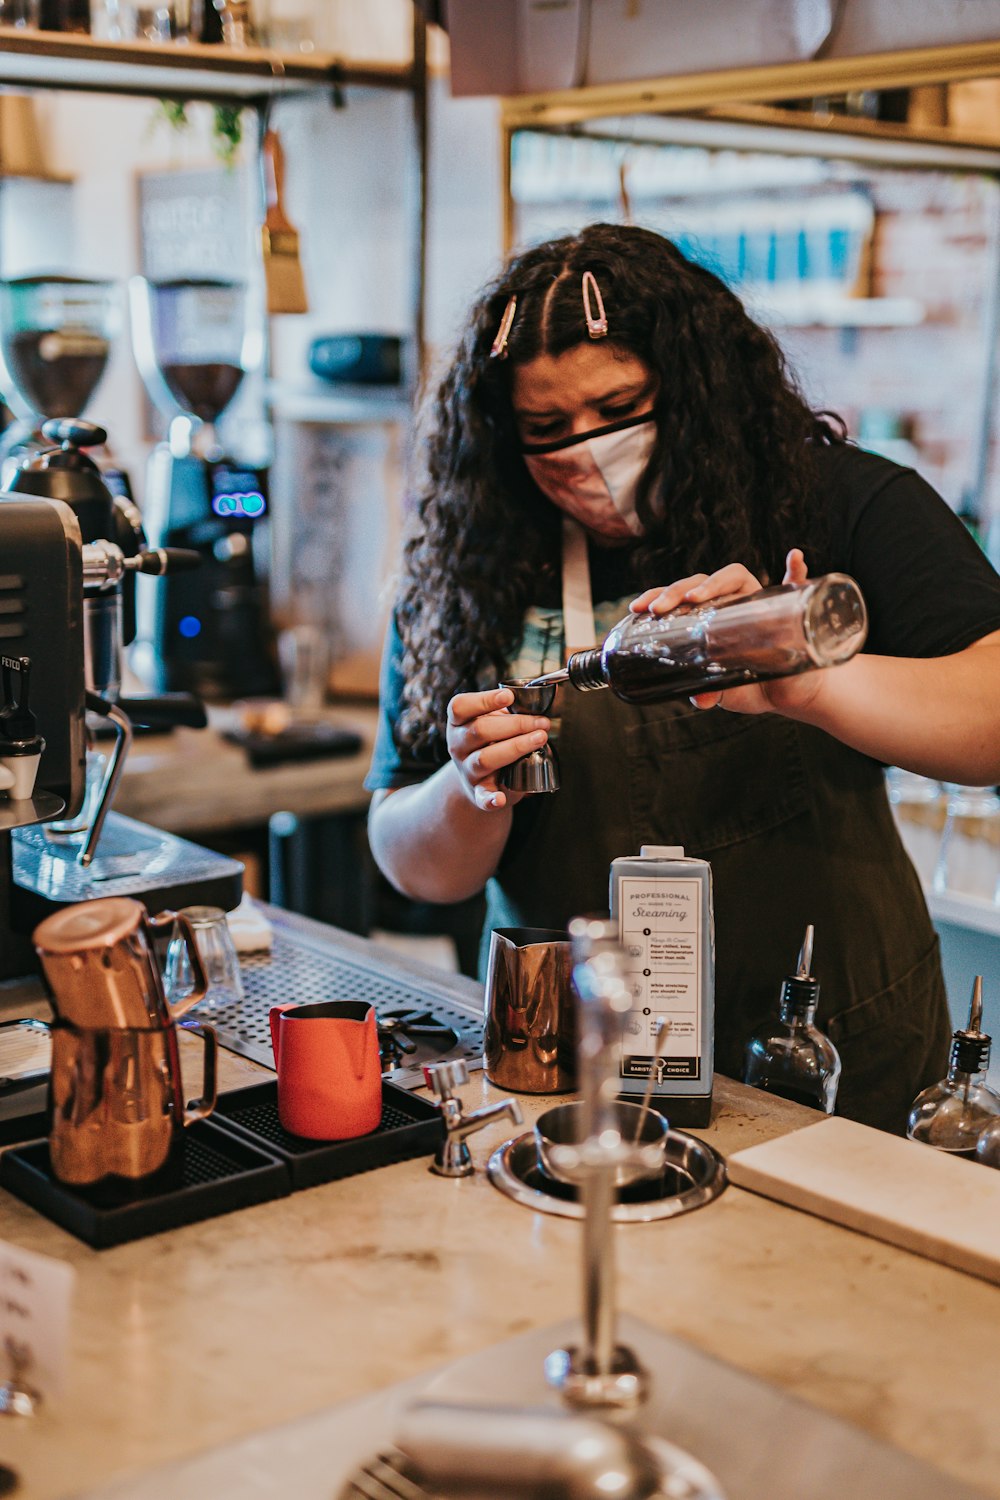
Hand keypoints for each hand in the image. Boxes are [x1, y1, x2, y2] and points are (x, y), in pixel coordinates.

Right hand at [446, 687, 550, 811]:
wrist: (477, 778)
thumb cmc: (489, 742)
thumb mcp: (491, 722)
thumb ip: (506, 712)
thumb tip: (535, 702)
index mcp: (458, 723)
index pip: (460, 707)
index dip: (484, 700)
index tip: (509, 696)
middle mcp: (458, 745)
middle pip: (480, 730)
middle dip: (515, 724)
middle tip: (541, 723)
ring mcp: (467, 769)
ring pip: (485, 758)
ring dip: (515, 747)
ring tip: (539, 739)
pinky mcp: (478, 791)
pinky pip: (482, 796)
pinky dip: (491, 799)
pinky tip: (501, 799)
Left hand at [629, 550, 823, 715]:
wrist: (789, 694)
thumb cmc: (752, 684)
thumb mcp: (725, 690)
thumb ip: (709, 691)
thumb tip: (699, 699)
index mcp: (712, 615)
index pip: (682, 596)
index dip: (660, 596)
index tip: (638, 608)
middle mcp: (733, 601)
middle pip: (702, 582)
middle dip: (677, 591)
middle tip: (659, 608)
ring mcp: (761, 600)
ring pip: (736, 576)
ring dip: (715, 581)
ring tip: (696, 597)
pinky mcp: (790, 607)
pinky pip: (797, 583)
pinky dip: (796, 569)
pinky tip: (794, 558)